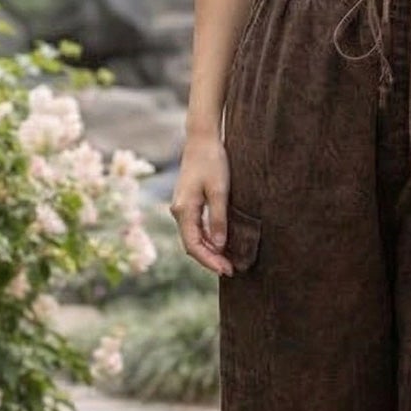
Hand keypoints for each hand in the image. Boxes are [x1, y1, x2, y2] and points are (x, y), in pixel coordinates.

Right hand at [172, 131, 236, 276]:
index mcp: (184, 209)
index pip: (193, 245)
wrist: (202, 140)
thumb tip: (219, 246)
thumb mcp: (220, 191)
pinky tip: (220, 245)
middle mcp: (179, 211)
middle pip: (191, 244)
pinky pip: (195, 228)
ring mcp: (182, 207)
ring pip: (193, 237)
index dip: (209, 261)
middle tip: (231, 270)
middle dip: (210, 259)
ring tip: (227, 261)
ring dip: (209, 251)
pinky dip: (207, 239)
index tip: (226, 270)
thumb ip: (218, 219)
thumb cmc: (212, 161)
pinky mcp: (188, 203)